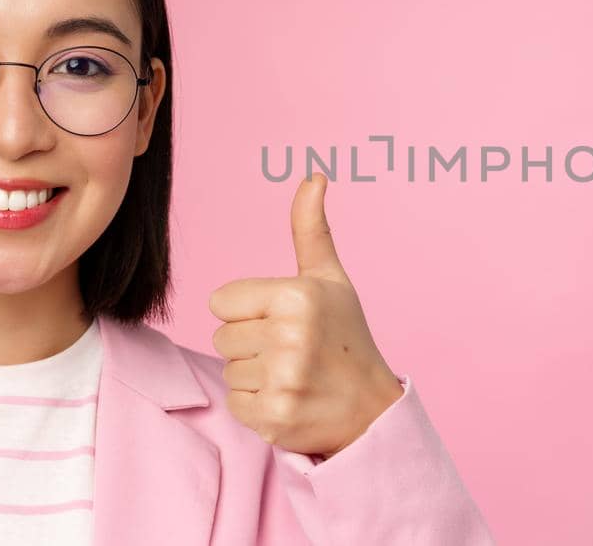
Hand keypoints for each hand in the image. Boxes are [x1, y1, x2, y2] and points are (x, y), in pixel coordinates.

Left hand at [209, 173, 403, 457]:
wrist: (372, 409)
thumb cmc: (346, 338)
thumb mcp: (331, 279)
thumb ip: (310, 228)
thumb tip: (313, 174)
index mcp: (297, 296)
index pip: (221, 301)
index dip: (248, 311)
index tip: (283, 321)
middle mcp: (289, 337)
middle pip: (221, 337)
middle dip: (251, 344)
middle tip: (292, 352)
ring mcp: (282, 380)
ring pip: (227, 370)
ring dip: (254, 376)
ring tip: (292, 376)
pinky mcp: (273, 417)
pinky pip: (234, 403)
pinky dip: (256, 406)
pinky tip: (288, 400)